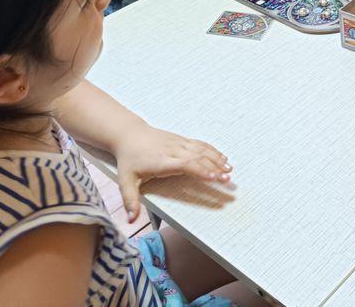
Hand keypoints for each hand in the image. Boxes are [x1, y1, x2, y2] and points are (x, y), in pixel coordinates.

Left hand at [112, 125, 231, 221]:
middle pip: (199, 158)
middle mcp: (174, 151)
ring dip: (217, 159)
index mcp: (162, 162)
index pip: (186, 165)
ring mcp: (179, 144)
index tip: (214, 178)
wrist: (129, 134)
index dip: (201, 171)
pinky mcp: (182, 140)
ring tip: (229, 170)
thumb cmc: (129, 158)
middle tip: (227, 180)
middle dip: (215, 168)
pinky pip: (201, 144)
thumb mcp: (125, 180)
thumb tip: (131, 220)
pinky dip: (213, 151)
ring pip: (202, 150)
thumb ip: (130, 200)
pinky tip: (222, 157)